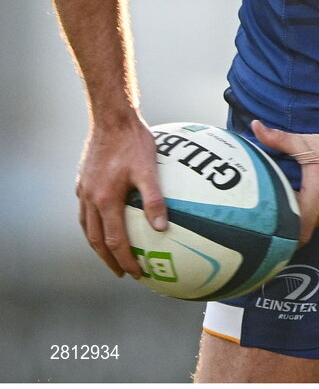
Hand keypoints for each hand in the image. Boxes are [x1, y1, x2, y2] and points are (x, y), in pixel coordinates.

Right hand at [76, 117, 166, 277]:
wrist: (111, 117)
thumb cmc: (134, 140)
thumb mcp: (150, 169)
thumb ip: (155, 199)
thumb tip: (163, 228)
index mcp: (105, 200)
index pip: (115, 241)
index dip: (126, 260)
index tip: (136, 273)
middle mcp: (90, 199)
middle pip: (96, 240)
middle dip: (109, 260)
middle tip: (122, 272)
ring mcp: (84, 190)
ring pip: (87, 226)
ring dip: (98, 244)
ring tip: (111, 254)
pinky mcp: (83, 180)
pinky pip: (85, 210)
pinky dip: (93, 223)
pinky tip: (104, 221)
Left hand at [252, 121, 318, 245]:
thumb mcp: (309, 144)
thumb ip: (279, 139)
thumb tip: (255, 127)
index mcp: (315, 202)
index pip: (295, 235)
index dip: (282, 232)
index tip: (273, 223)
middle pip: (305, 226)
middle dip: (296, 214)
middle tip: (288, 199)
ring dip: (313, 210)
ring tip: (308, 192)